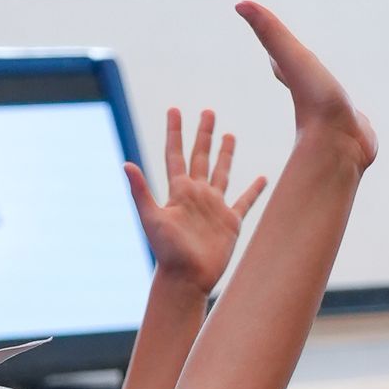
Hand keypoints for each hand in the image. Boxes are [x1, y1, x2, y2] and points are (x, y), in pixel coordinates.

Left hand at [123, 109, 265, 294]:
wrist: (186, 279)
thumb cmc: (168, 252)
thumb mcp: (152, 218)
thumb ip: (141, 191)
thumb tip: (125, 164)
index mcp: (178, 191)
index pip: (176, 154)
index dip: (175, 132)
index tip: (174, 110)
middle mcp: (196, 195)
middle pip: (201, 157)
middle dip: (203, 134)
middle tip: (207, 112)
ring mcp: (214, 207)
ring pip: (222, 173)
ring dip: (225, 154)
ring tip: (229, 135)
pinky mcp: (230, 222)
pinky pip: (245, 201)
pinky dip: (254, 190)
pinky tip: (263, 178)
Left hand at [235, 3, 374, 171]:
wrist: (341, 147)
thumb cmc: (315, 100)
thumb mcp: (290, 57)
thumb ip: (268, 30)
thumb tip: (239, 3)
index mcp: (295, 79)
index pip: (278, 56)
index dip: (274, 43)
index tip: (268, 32)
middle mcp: (311, 97)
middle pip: (300, 77)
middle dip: (297, 66)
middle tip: (291, 57)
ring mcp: (332, 115)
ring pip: (328, 100)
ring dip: (328, 96)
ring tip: (329, 96)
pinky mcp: (352, 129)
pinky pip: (350, 120)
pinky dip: (352, 119)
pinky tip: (357, 126)